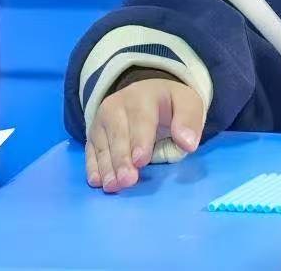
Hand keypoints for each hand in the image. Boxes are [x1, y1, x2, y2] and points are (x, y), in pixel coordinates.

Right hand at [84, 75, 204, 193]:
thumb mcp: (188, 103)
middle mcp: (118, 105)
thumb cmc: (170, 104)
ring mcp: (102, 119)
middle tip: (128, 180)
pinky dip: (92, 167)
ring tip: (113, 186)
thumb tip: (188, 144)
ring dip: (107, 167)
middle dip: (122, 159)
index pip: (141, 118)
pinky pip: (91, 151)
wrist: (146, 93)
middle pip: (118, 134)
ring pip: (103, 145)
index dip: (140, 140)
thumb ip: (189, 121)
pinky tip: (97, 181)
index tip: (141, 161)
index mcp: (144, 96)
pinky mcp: (93, 133)